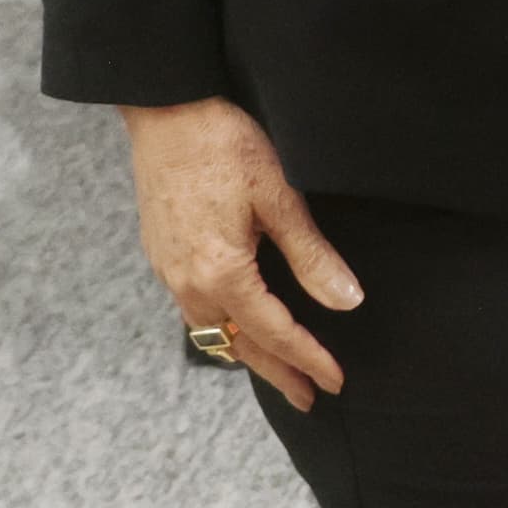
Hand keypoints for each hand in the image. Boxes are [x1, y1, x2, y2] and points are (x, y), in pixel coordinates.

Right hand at [117, 96, 358, 411]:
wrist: (166, 109)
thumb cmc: (223, 144)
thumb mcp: (278, 197)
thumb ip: (311, 256)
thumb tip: (347, 302)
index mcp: (221, 274)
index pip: (275, 333)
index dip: (309, 359)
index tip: (336, 381)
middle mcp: (188, 283)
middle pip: (239, 345)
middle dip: (277, 373)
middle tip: (308, 398)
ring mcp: (168, 271)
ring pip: (213, 331)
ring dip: (247, 353)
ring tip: (277, 369)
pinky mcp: (161, 255)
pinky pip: (193, 310)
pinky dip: (222, 327)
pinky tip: (237, 323)